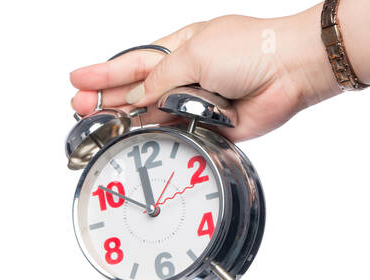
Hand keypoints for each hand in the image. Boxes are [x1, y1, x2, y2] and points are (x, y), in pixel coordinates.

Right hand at [69, 9, 338, 143]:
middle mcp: (185, 76)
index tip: (76, 79)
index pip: (133, 62)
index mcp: (180, 49)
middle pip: (135, 91)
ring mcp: (195, 102)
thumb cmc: (252, 49)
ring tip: (95, 125)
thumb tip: (137, 99)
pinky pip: (175, 136)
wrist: (293, 71)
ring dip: (124, 121)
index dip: (103, 72)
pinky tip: (133, 140)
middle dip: (105, 99)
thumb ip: (160, 79)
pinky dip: (157, 139)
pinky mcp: (208, 127)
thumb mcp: (194, 54)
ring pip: (151, 116)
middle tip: (76, 108)